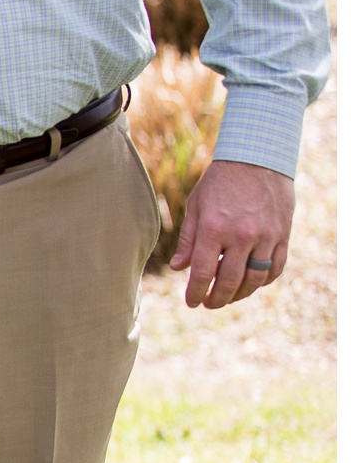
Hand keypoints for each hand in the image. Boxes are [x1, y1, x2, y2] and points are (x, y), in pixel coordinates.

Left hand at [169, 159, 294, 309]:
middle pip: (229, 282)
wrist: (258, 158)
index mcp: (214, 229)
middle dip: (216, 299)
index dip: (195, 293)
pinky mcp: (283, 234)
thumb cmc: (220, 182)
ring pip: (255, 280)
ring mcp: (266, 236)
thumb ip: (188, 240)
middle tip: (209, 304)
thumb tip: (179, 268)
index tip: (191, 302)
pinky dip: (264, 281)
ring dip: (240, 295)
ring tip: (228, 298)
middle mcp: (242, 236)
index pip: (203, 274)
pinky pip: (276, 267)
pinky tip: (252, 283)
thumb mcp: (196, 207)